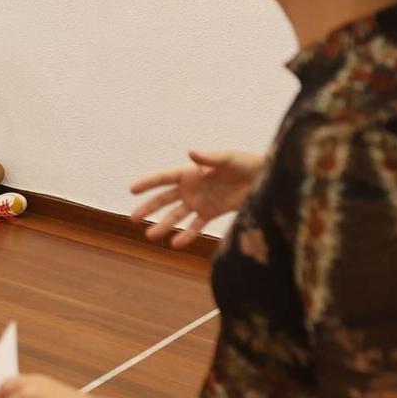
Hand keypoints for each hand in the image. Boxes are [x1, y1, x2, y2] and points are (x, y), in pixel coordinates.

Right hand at [127, 150, 263, 247]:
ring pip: (176, 216)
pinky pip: (195, 226)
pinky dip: (186, 235)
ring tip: (150, 236)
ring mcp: (199, 202)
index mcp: (191, 172)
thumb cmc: (246, 164)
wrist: (264, 180)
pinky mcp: (211, 213)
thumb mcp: (228, 158)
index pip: (164, 178)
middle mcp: (191, 188)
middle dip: (149, 208)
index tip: (132, 190)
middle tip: (133, 218)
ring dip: (163, 225)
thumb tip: (190, 153)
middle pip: (164, 199)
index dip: (148, 183)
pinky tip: (175, 244)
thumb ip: (209, 158)